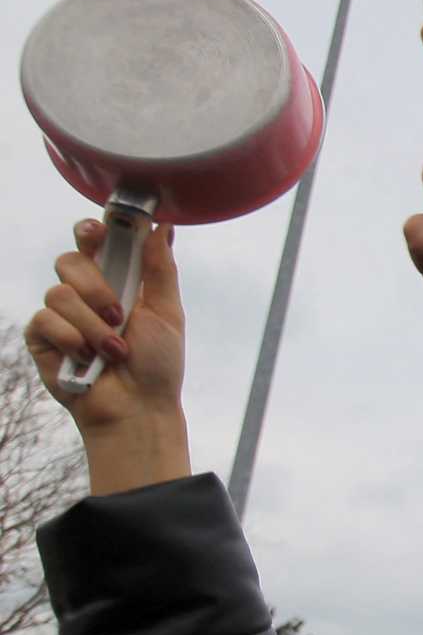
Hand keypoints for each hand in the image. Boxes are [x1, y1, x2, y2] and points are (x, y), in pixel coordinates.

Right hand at [26, 217, 183, 428]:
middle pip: (69, 260)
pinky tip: (87, 359)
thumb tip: (162, 227)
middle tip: (118, 314)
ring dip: (93, 325)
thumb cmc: (157, 364)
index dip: (91, 231)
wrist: (137, 408)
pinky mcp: (42, 337)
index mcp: (116, 281)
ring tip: (114, 350)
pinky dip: (73, 340)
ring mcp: (61, 315)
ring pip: (59, 292)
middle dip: (95, 287)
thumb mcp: (168, 313)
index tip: (100, 231)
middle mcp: (85, 294)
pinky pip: (45, 319)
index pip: (94, 242)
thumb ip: (160, 269)